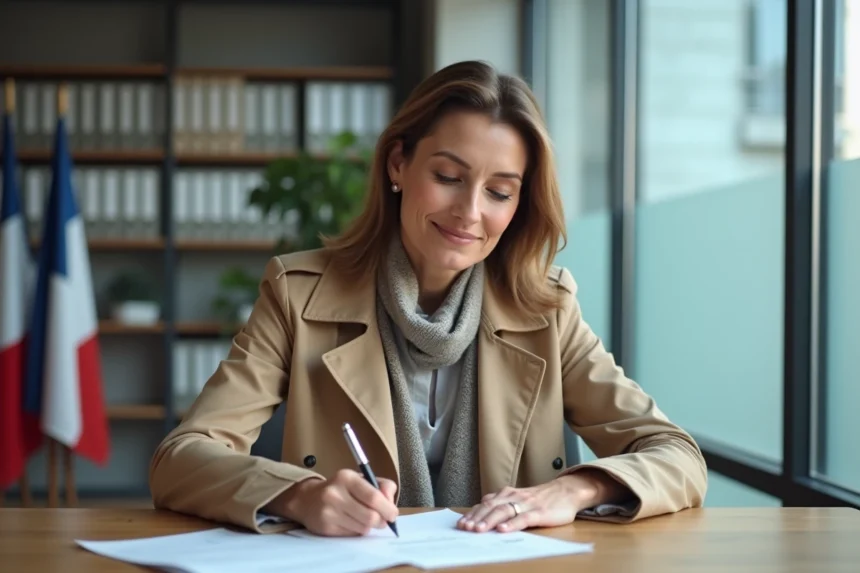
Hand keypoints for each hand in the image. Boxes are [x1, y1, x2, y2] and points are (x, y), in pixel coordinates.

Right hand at [272, 469, 398, 536]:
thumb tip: (390, 502)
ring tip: (365, 520)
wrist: (308, 499)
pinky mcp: (325, 528)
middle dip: (381, 521)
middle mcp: (335, 494)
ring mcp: (328, 512)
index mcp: (347, 477)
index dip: (387, 508)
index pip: (373, 497)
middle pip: (370, 516)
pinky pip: (352, 535)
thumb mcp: (361, 479)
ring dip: (370, 527)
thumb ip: (382, 486)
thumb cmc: (341, 488)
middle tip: (383, 521)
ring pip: (363, 528)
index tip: (393, 514)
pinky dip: (357, 531)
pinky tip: (352, 523)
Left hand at [456, 470, 625, 533]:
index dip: (472, 514)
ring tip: (478, 530)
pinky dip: (512, 524)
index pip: (485, 503)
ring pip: (504, 511)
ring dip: (489, 521)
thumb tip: (480, 510)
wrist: (566, 491)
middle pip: (491, 507)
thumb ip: (501, 503)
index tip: (460, 523)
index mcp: (507, 494)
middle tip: (464, 528)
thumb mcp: (517, 498)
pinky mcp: (539, 512)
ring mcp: (526, 504)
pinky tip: (503, 530)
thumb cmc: (540, 498)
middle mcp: (514, 496)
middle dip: (476, 518)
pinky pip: (523, 518)